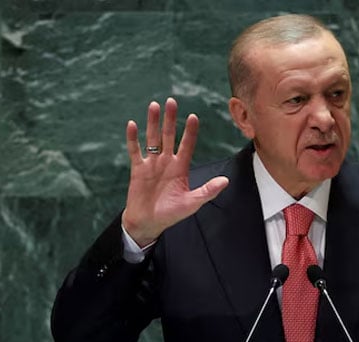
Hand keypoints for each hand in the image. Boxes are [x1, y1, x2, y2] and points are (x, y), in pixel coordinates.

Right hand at [121, 98, 228, 245]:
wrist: (148, 223)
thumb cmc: (171, 214)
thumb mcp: (192, 203)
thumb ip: (207, 191)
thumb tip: (225, 181)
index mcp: (181, 168)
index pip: (187, 145)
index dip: (190, 131)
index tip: (193, 116)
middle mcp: (166, 162)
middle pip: (169, 136)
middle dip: (170, 119)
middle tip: (171, 101)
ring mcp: (151, 164)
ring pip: (152, 138)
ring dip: (152, 122)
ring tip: (154, 105)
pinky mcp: (138, 169)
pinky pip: (135, 151)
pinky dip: (133, 138)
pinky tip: (132, 124)